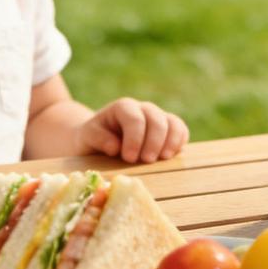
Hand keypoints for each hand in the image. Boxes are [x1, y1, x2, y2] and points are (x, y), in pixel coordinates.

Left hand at [72, 98, 189, 163]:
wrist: (98, 139)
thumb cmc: (92, 138)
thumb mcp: (87, 136)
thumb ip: (98, 138)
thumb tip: (115, 146)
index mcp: (123, 108)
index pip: (135, 118)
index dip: (135, 138)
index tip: (129, 158)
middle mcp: (142, 109)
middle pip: (156, 119)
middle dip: (154, 141)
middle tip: (147, 161)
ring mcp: (156, 118)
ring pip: (172, 122)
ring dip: (170, 141)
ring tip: (163, 159)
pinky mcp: (167, 129)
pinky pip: (180, 129)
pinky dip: (179, 141)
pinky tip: (171, 155)